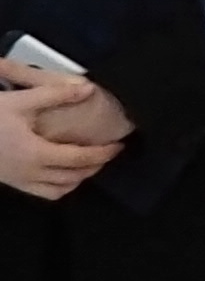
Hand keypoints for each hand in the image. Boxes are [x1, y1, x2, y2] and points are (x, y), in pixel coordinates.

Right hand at [0, 72, 119, 202]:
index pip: (81, 158)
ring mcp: (19, 180)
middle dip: (95, 166)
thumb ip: (55, 94)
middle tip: (107, 153)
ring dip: (79, 178)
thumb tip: (87, 88)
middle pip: (74, 177)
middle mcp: (30, 172)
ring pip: (60, 188)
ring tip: (89, 163)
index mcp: (37, 153)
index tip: (118, 145)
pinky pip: (43, 192)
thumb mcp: (19, 101)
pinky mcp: (10, 182)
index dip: (103, 153)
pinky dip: (59, 186)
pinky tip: (61, 174)